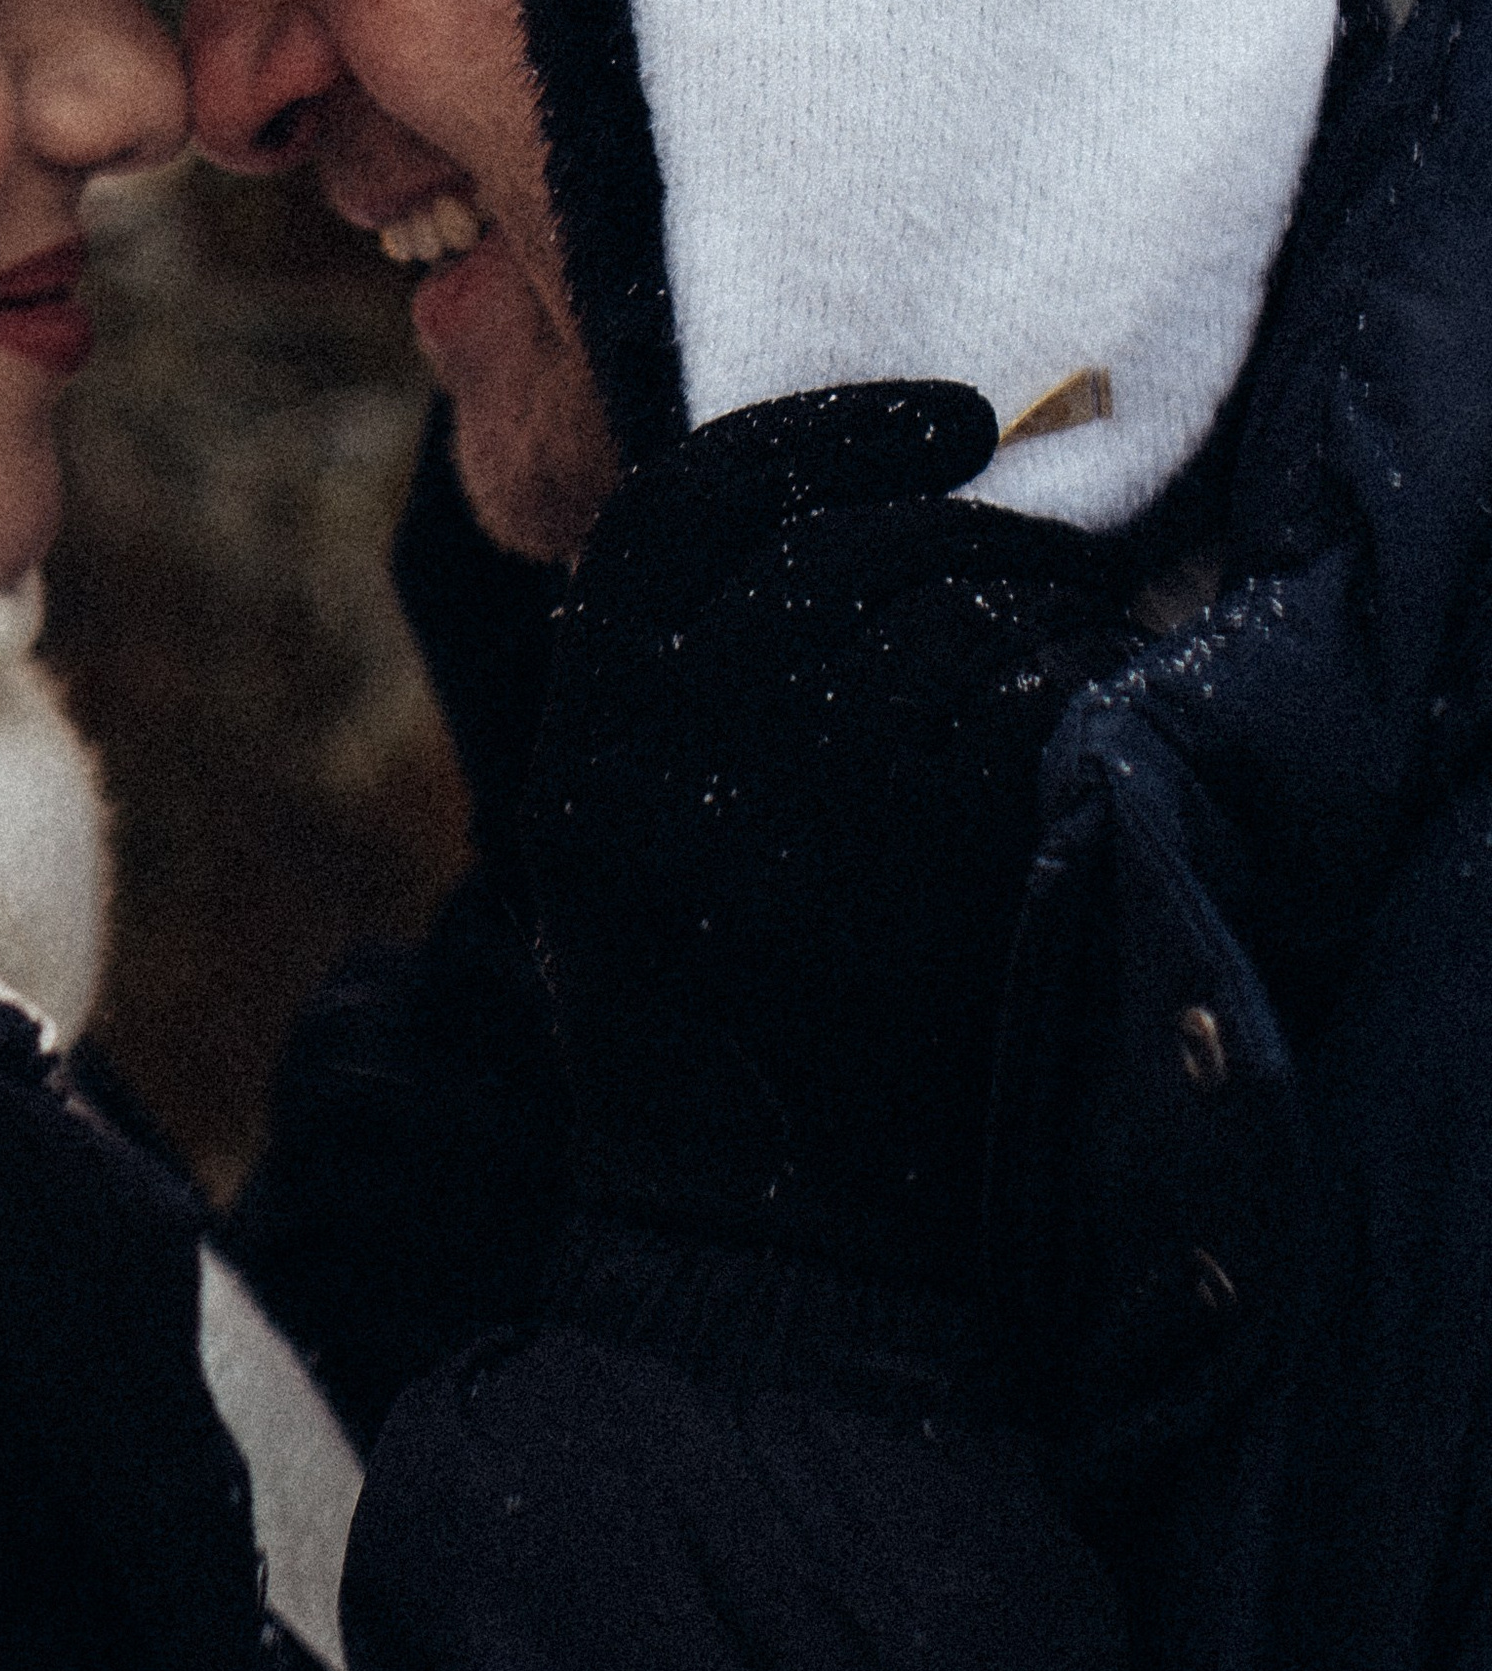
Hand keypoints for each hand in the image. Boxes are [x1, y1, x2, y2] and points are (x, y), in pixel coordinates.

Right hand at [522, 385, 1136, 1298]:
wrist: (769, 1251)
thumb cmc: (708, 1032)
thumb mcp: (625, 842)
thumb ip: (678, 687)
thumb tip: (822, 517)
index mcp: (584, 736)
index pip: (683, 508)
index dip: (816, 434)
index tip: (936, 419)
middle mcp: (667, 753)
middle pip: (827, 543)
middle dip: (946, 512)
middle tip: (1025, 522)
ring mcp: (792, 803)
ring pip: (934, 605)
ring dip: (1024, 589)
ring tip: (1066, 608)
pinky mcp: (917, 859)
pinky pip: (1013, 695)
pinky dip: (1067, 675)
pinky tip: (1086, 698)